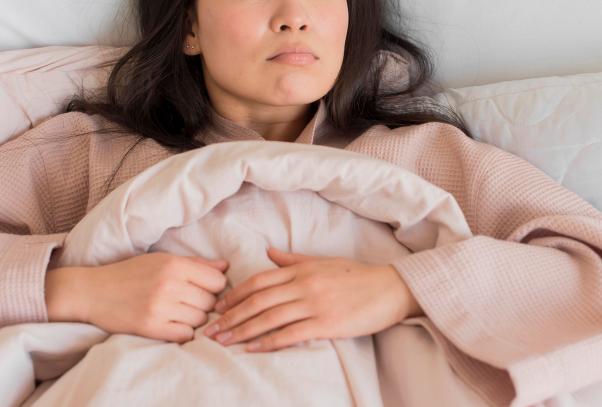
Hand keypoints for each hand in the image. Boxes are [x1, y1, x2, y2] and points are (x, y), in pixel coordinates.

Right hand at [45, 252, 228, 343]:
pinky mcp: (151, 327)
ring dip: (193, 319)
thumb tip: (225, 268)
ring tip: (177, 312)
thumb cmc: (130, 274)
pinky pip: (185, 335)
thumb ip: (196, 264)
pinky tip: (170, 324)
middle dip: (203, 304)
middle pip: (210, 302)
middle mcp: (170, 285)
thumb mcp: (162, 260)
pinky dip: (182, 332)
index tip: (202, 290)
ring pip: (200, 320)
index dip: (213, 287)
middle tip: (187, 302)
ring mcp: (160, 307)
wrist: (93, 292)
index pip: (218, 282)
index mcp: (174, 265)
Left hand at [203, 246, 423, 351]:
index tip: (219, 307)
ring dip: (243, 330)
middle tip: (211, 329)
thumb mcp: (324, 262)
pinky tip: (252, 348)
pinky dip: (269, 341)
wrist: (391, 289)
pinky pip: (291, 333)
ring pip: (270, 317)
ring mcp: (315, 304)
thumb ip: (294, 260)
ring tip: (224, 341)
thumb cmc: (357, 276)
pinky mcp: (327, 323)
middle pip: (258, 300)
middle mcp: (304, 284)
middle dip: (231, 315)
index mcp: (302, 268)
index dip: (235, 294)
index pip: (259, 280)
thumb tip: (269, 253)